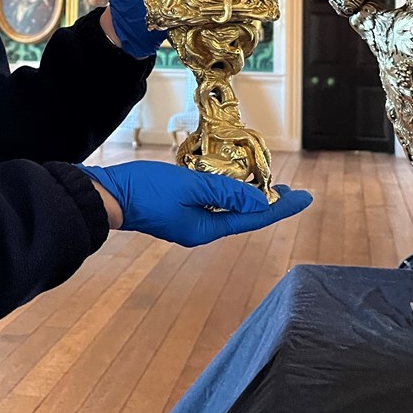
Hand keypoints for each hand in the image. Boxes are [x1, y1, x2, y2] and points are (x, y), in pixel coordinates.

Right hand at [77, 161, 312, 247]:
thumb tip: (260, 200)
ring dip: (248, 197)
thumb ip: (226, 191)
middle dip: (268, 203)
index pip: (253, 217)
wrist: (107, 196)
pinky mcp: (177, 210)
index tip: (304, 198)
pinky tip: (231, 182)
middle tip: (292, 192)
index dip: (280, 207)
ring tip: (268, 184)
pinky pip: (211, 203)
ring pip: (228, 209)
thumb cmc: (146, 191)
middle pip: (243, 216)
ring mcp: (188, 221)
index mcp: (206, 229)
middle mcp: (200, 229)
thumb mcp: (190, 186)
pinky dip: (227, 193)